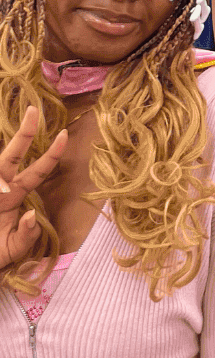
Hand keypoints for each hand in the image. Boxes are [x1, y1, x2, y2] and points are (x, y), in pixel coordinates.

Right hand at [0, 106, 66, 270]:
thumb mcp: (15, 248)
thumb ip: (27, 234)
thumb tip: (33, 215)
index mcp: (14, 196)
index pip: (36, 171)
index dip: (51, 154)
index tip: (64, 135)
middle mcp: (0, 187)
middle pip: (12, 155)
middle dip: (24, 133)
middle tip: (34, 110)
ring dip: (4, 159)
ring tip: (4, 183)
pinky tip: (0, 183)